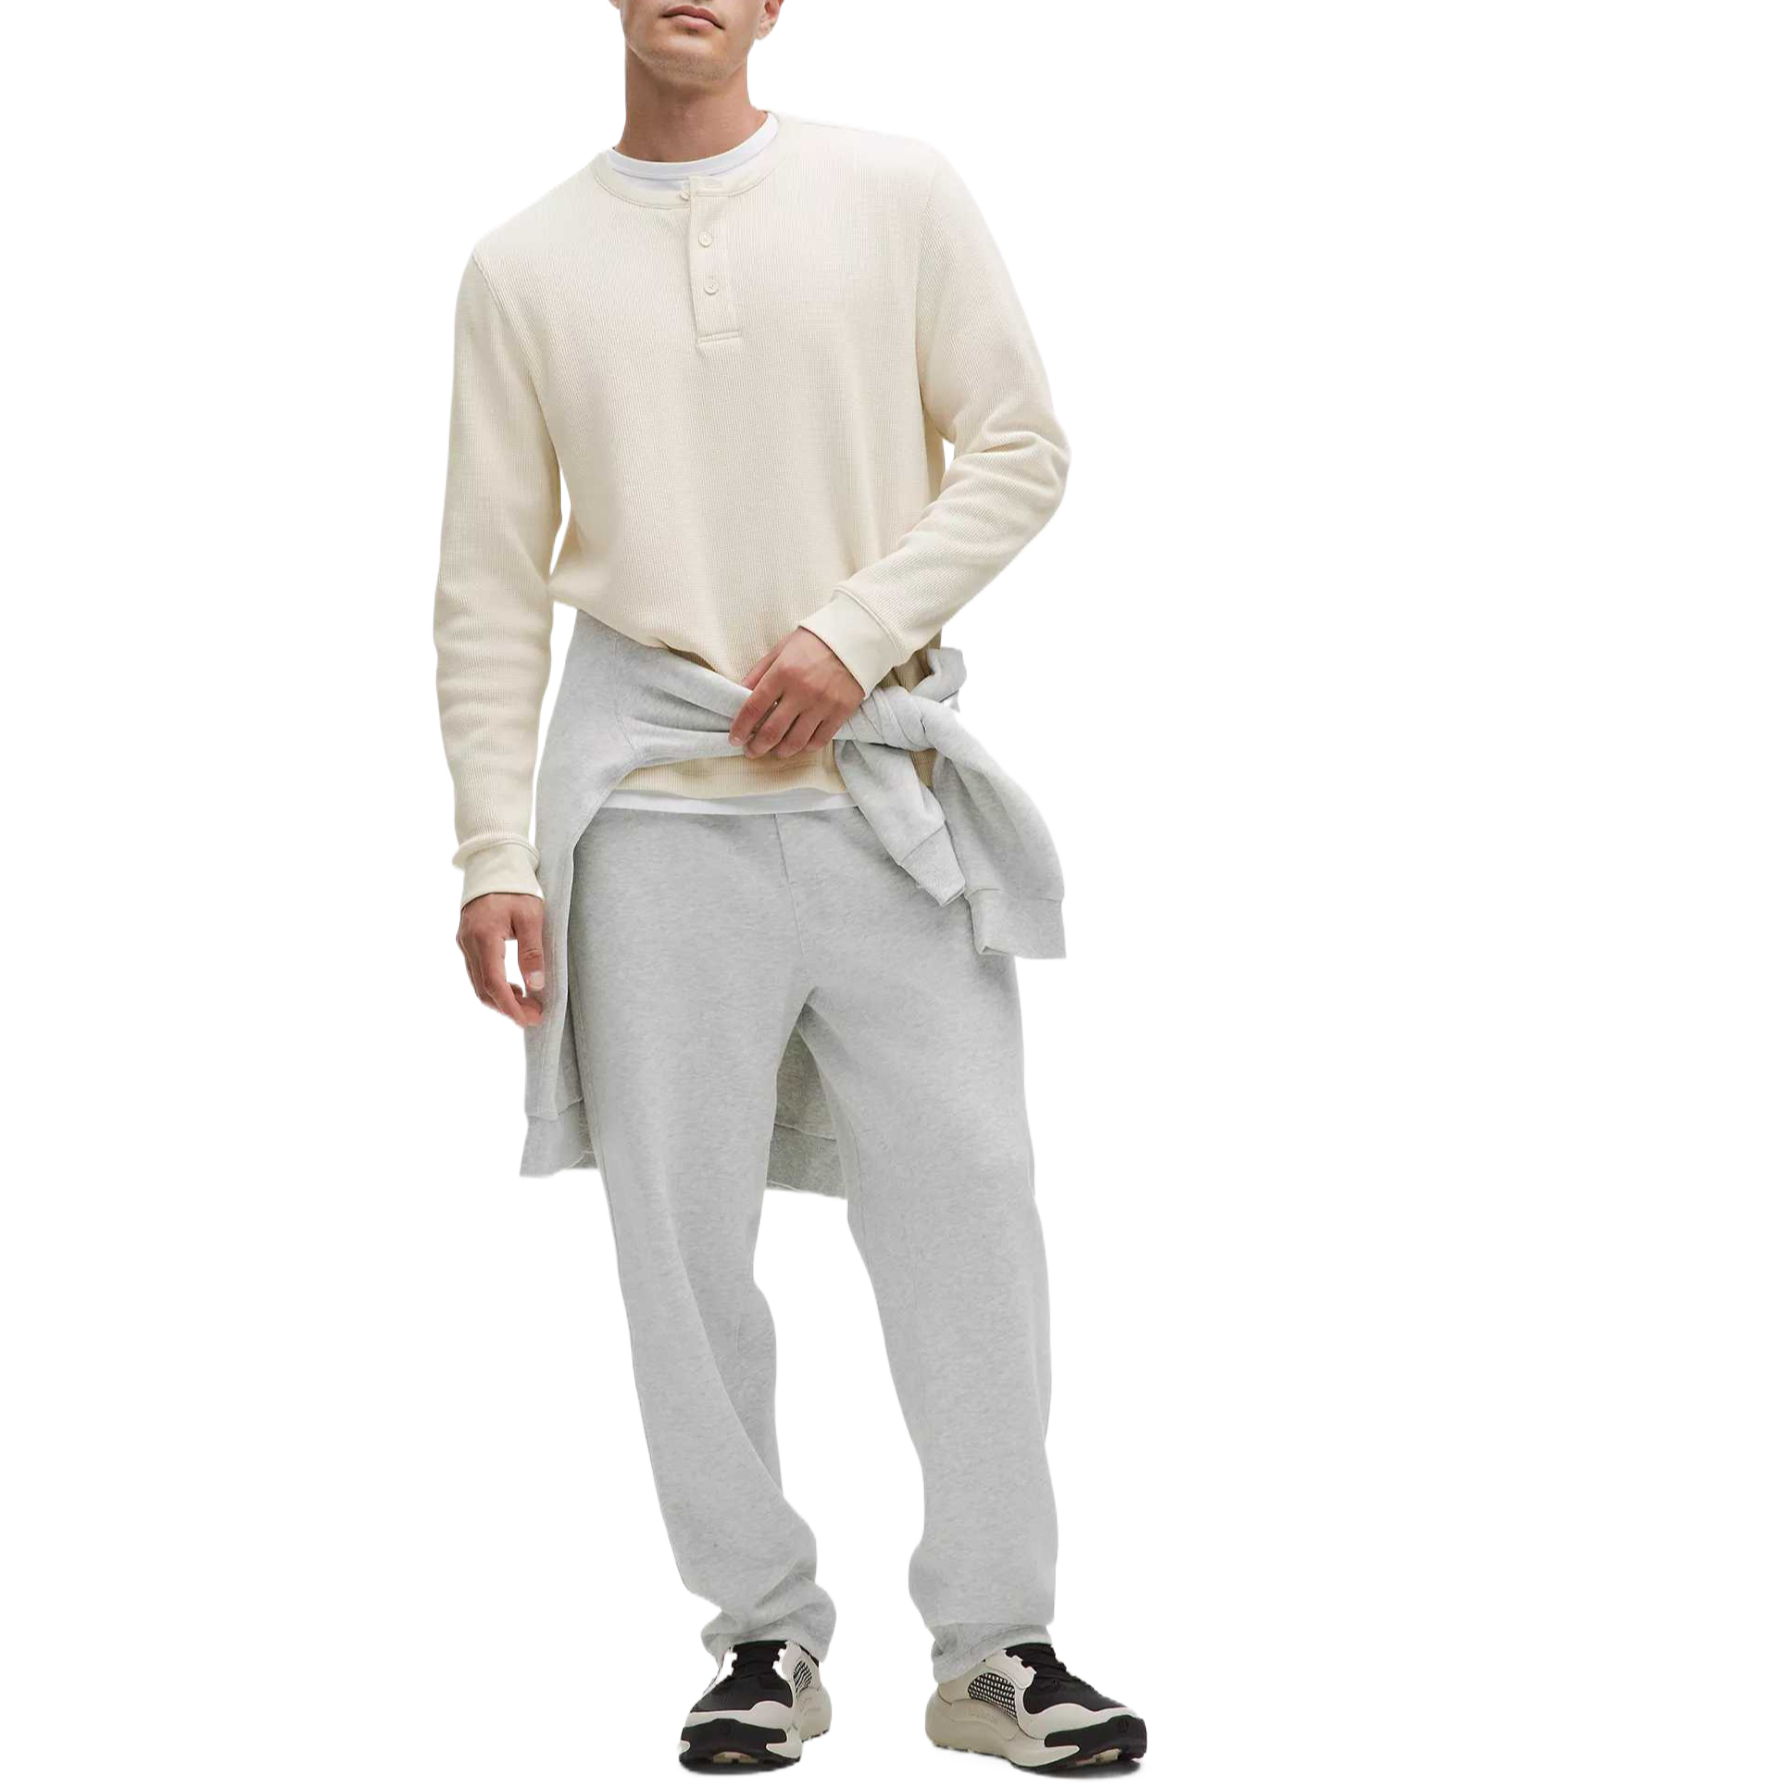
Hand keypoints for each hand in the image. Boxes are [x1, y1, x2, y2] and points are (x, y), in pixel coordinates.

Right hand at [456, 892, 545, 1026]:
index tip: (529, 1019)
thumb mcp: (531, 916)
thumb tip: (535, 985)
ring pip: (478, 983)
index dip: (511, 1006)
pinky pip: (477, 971)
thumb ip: (532, 951)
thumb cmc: (515, 888)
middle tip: (534, 1015)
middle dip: (508, 1007)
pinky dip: (494, 985)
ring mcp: (464, 943)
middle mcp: (468, 943)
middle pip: (483, 989)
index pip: (494, 983)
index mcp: (484, 937)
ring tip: (528, 1004)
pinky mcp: (466, 941)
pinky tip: (513, 987)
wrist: (493, 864)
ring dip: (501, 998)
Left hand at [730, 628, 865, 758]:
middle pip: (772, 731)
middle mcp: (802, 691)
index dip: (740, 728)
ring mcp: (823, 704)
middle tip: (750, 751)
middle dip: (756, 746)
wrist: (855, 638)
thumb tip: (738, 695)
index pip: (753, 708)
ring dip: (779, 752)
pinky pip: (819, 740)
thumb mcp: (780, 650)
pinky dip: (805, 748)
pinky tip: (798, 746)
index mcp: (783, 672)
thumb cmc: (813, 642)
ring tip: (773, 751)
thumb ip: (758, 673)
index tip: (734, 738)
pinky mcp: (841, 712)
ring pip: (795, 742)